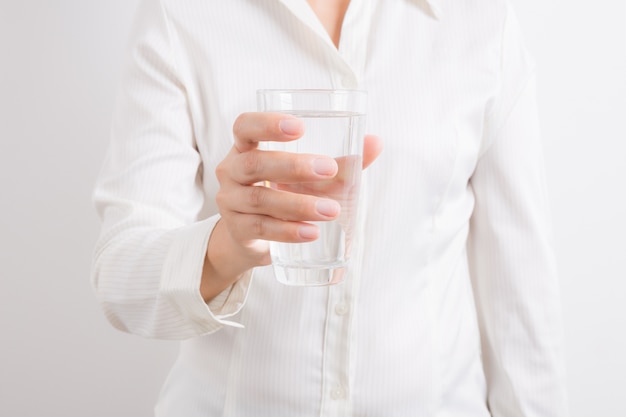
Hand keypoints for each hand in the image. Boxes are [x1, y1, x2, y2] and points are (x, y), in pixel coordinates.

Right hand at [200, 112, 381, 300]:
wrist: (251, 238)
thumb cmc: (282, 195)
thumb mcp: (306, 178)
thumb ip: (338, 162)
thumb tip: (375, 143)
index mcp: (246, 148)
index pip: (245, 126)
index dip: (267, 123)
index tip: (299, 127)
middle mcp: (232, 171)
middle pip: (255, 163)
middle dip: (293, 166)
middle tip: (329, 169)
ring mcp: (231, 202)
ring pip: (260, 199)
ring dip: (298, 204)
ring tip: (331, 210)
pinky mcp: (237, 230)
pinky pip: (260, 228)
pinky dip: (288, 230)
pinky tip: (311, 232)